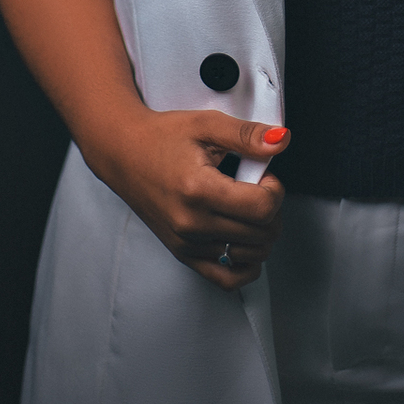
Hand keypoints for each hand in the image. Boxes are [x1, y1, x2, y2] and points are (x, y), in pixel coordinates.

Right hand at [93, 109, 290, 291]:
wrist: (123, 153)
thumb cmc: (161, 138)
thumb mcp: (206, 124)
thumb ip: (246, 135)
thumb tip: (279, 141)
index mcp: (199, 190)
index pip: (262, 208)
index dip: (275, 190)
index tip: (264, 176)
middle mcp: (192, 224)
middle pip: (261, 234)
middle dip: (272, 209)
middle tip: (256, 188)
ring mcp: (187, 243)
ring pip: (251, 257)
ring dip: (262, 234)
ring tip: (247, 208)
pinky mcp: (183, 254)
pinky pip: (227, 279)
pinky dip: (245, 265)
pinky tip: (244, 241)